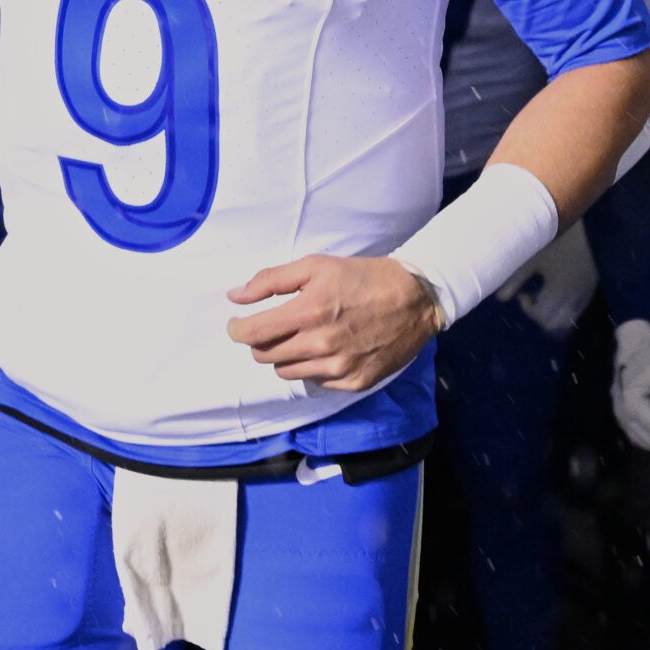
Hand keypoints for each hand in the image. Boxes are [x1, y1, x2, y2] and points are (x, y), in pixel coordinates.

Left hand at [227, 253, 442, 391]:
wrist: (415, 298)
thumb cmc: (362, 277)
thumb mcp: (316, 266)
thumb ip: (271, 280)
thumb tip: (234, 297)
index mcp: (308, 312)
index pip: (252, 334)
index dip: (237, 330)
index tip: (238, 325)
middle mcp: (320, 345)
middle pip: (265, 356)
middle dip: (262, 341)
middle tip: (277, 327)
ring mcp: (338, 369)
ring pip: (286, 372)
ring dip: (286, 356)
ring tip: (304, 337)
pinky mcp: (354, 383)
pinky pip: (314, 381)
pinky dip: (313, 367)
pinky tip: (328, 349)